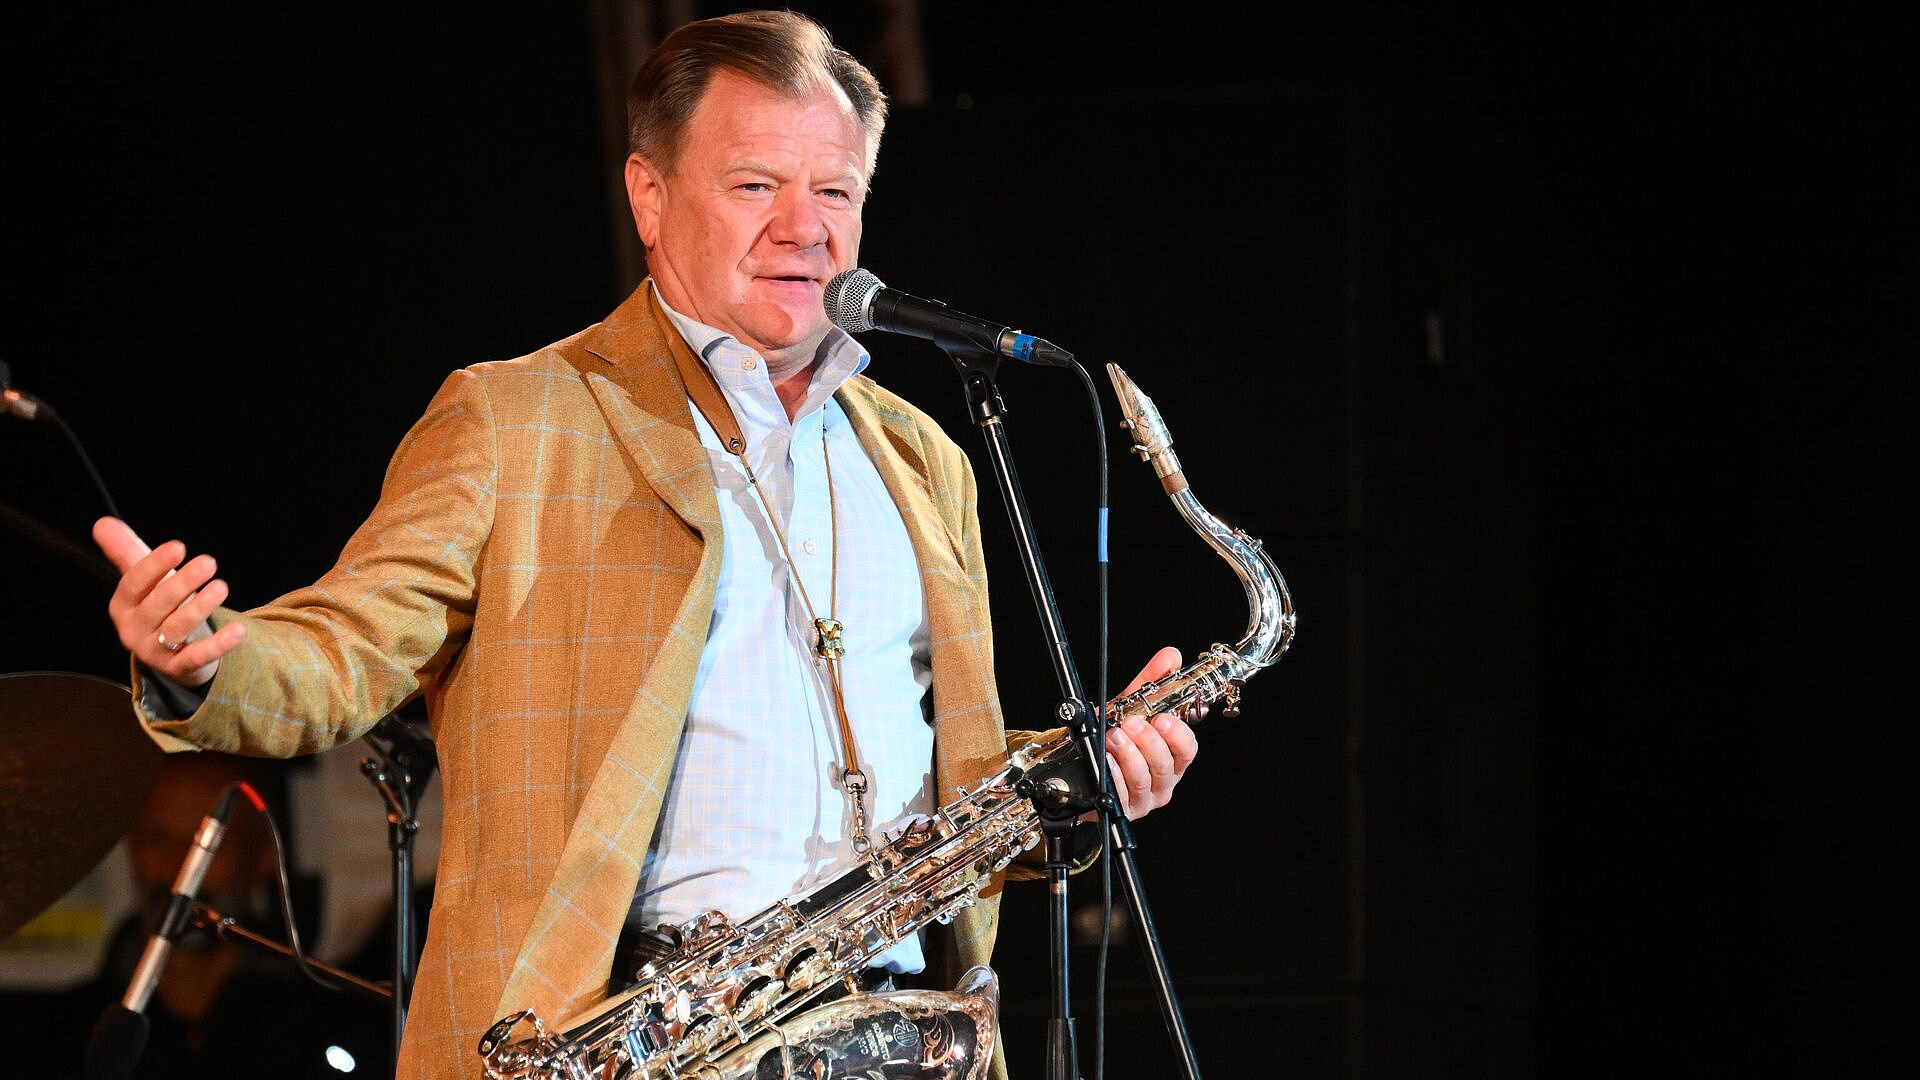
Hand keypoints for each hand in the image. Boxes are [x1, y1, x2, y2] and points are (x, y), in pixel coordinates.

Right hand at [94, 516, 245, 687]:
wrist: (172, 651)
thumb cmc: (159, 605)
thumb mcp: (145, 579)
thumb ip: (126, 552)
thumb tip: (102, 523)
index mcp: (122, 605)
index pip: (134, 583)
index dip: (154, 564)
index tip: (179, 546)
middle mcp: (134, 629)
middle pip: (158, 605)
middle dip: (182, 583)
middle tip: (208, 562)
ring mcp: (155, 651)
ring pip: (176, 629)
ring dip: (199, 607)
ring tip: (221, 587)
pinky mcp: (179, 667)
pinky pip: (198, 657)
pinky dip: (219, 645)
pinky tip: (239, 631)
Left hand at [1104, 646, 1198, 819]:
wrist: (1079, 765)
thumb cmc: (1113, 738)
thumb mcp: (1130, 708)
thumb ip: (1151, 683)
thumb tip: (1170, 656)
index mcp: (1171, 758)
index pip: (1187, 750)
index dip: (1178, 734)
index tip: (1162, 718)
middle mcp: (1162, 781)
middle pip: (1166, 766)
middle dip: (1148, 742)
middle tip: (1131, 723)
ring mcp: (1142, 798)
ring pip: (1144, 780)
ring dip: (1129, 756)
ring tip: (1113, 736)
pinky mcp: (1121, 809)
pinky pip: (1120, 795)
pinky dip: (1113, 775)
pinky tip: (1105, 761)